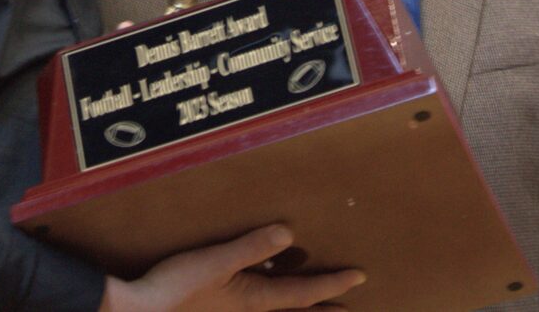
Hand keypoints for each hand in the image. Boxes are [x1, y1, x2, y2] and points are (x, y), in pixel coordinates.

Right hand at [98, 224, 364, 311]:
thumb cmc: (179, 286)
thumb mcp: (217, 260)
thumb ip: (252, 247)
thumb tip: (289, 234)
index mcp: (256, 300)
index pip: (304, 293)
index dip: (333, 284)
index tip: (359, 276)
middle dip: (324, 310)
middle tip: (349, 308)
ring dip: (303, 311)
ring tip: (320, 308)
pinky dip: (277, 309)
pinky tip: (267, 301)